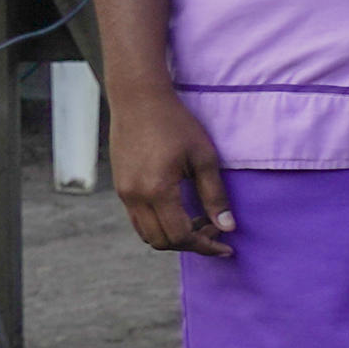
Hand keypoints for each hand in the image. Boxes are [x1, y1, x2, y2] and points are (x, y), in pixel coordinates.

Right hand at [109, 83, 235, 253]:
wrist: (138, 100)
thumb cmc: (175, 124)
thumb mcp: (204, 157)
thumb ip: (215, 195)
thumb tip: (227, 227)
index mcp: (157, 191)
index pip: (181, 236)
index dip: (206, 246)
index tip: (226, 247)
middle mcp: (135, 196)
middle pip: (162, 241)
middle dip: (191, 244)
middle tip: (215, 230)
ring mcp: (124, 193)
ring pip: (147, 234)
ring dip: (173, 236)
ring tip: (200, 222)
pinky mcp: (121, 187)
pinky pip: (138, 219)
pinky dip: (159, 224)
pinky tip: (181, 211)